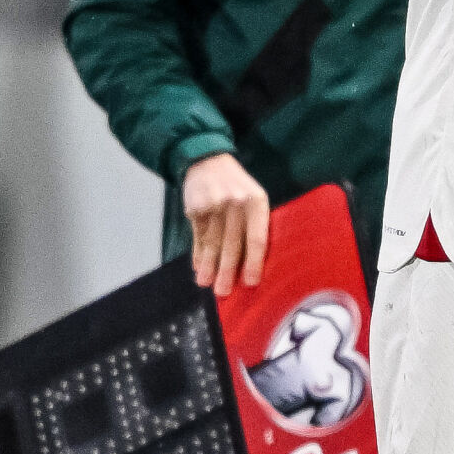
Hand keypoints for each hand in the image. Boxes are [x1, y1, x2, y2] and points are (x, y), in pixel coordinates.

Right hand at [180, 152, 269, 296]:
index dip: (253, 262)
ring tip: (207, 284)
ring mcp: (214, 205)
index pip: (257, 237)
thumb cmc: (237, 185)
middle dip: (227, 271)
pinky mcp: (196, 208)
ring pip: (212, 243)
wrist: (208, 161)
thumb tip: (253, 260)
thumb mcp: (254, 196)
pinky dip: (198, 253)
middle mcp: (236, 203)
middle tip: (224, 292)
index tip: (250, 282)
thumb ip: (254, 222)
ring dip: (209, 266)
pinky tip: (198, 266)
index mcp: (257, 201)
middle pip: (232, 244)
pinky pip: (198, 236)